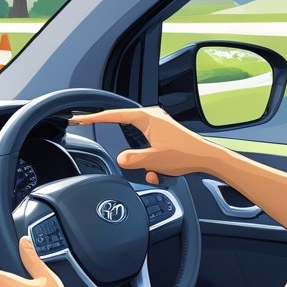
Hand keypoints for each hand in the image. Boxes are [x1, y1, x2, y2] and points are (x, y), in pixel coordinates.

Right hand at [68, 105, 219, 183]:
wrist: (207, 158)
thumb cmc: (185, 154)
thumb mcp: (152, 160)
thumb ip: (130, 159)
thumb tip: (121, 158)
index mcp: (146, 117)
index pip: (113, 114)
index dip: (94, 118)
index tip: (79, 119)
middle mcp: (152, 117)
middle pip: (126, 132)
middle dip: (130, 153)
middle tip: (119, 154)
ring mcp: (158, 125)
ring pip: (138, 145)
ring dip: (144, 162)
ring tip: (157, 172)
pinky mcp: (164, 135)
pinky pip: (148, 148)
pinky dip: (152, 162)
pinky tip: (162, 171)